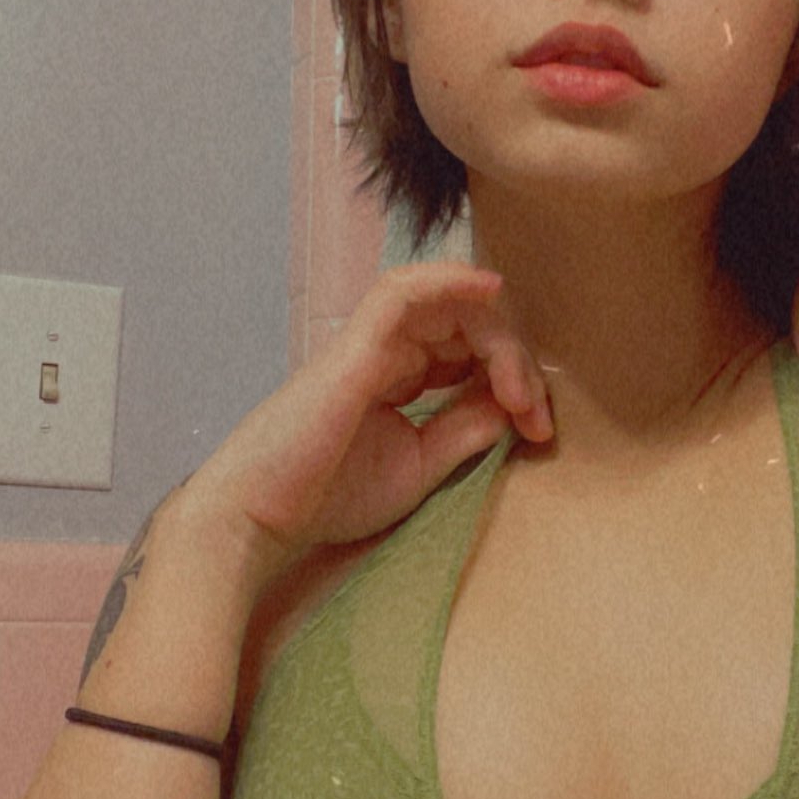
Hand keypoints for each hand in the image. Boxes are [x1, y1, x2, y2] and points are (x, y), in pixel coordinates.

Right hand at [172, 262, 550, 585]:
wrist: (260, 518)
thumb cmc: (327, 497)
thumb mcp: (419, 467)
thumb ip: (463, 433)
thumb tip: (510, 407)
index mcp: (399, 376)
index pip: (472, 351)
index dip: (516, 379)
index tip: (539, 429)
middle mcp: (387, 351)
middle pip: (470, 324)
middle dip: (517, 363)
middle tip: (536, 417)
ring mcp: (369, 344)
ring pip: (449, 305)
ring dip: (498, 338)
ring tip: (521, 389)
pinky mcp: (355, 349)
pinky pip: (403, 292)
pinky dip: (449, 280)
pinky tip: (490, 290)